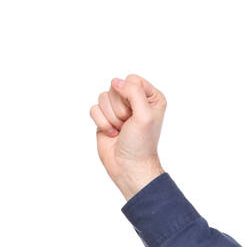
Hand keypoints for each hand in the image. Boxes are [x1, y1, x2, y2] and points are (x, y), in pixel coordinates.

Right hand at [89, 74, 165, 198]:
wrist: (128, 166)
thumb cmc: (141, 144)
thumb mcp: (144, 115)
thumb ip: (134, 92)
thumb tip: (116, 82)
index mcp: (151, 97)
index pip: (132, 80)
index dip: (129, 96)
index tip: (135, 114)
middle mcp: (135, 100)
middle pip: (116, 87)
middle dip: (119, 109)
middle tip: (128, 125)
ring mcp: (118, 108)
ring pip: (103, 97)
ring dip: (110, 117)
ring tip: (121, 130)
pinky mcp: (105, 117)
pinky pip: (94, 109)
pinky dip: (102, 123)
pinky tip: (112, 133)